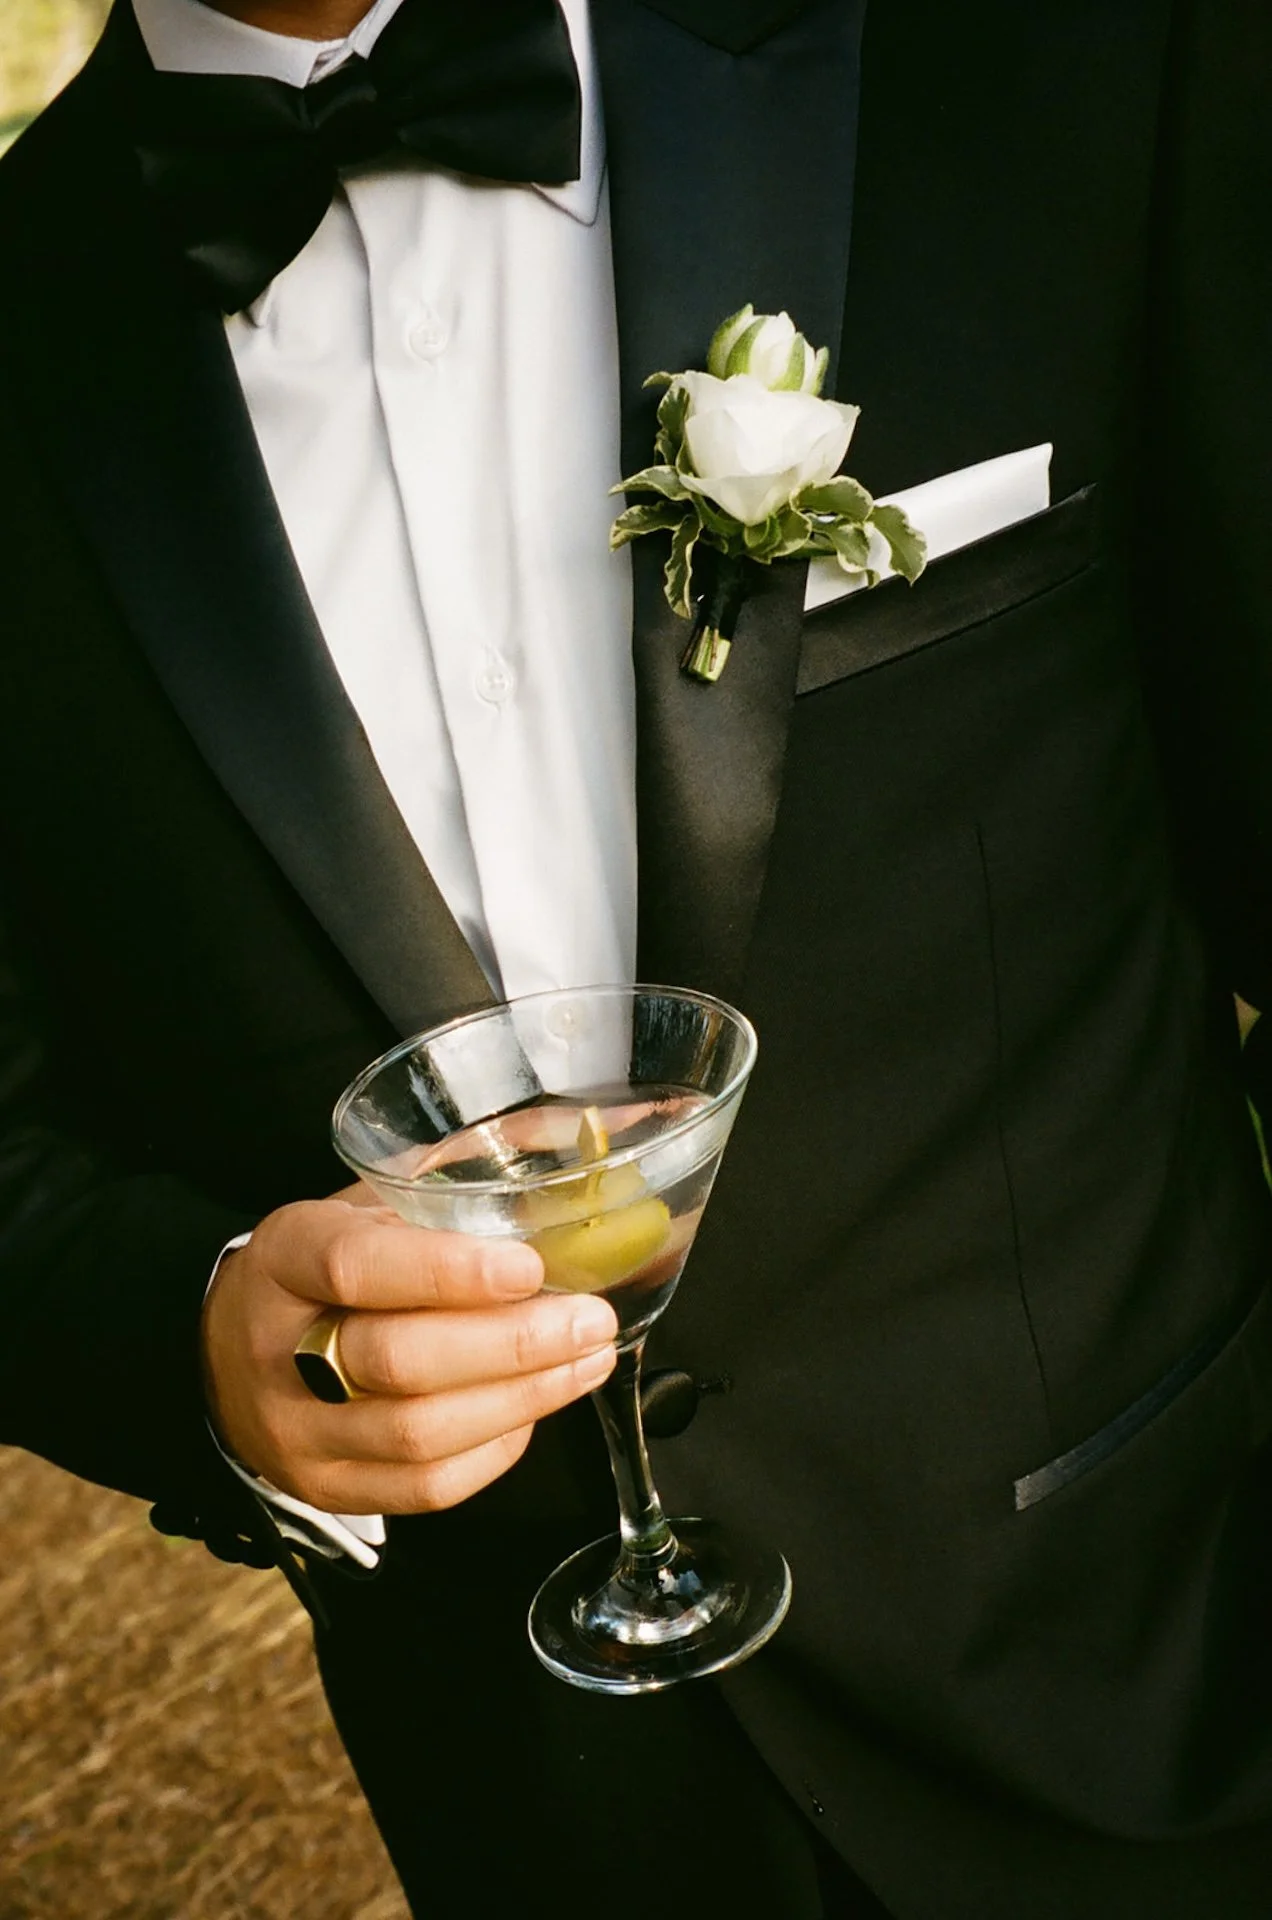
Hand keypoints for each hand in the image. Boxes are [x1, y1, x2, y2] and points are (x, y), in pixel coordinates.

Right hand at [201, 1188, 617, 1513]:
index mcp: (284, 1257)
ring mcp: (298, 1433)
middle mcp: (277, 1352)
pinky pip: (427, 1487)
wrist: (228, 1357)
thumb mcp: (363, 1207)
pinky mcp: (328, 1489)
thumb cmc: (325, 1270)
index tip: (530, 1266)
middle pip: (397, 1361)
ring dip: (523, 1399)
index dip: (446, 1270)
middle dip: (512, 1345)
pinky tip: (538, 1406)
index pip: (354, 1267)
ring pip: (419, 1434)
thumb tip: (571, 1140)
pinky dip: (497, 1449)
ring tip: (588, 1360)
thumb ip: (448, 1185)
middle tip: (590, 1320)